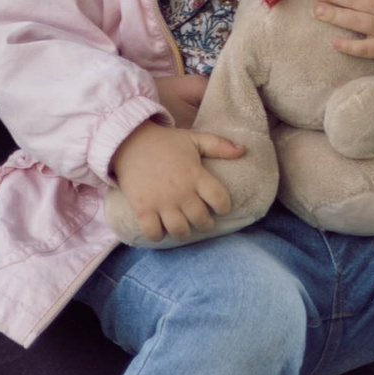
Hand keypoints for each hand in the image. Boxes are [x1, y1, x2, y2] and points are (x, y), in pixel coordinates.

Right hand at [110, 117, 248, 239]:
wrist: (129, 141)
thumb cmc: (165, 142)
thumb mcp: (194, 139)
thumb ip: (219, 145)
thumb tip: (244, 150)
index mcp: (196, 175)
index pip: (220, 199)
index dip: (224, 207)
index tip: (220, 207)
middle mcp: (181, 191)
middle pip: (201, 220)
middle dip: (205, 223)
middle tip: (202, 220)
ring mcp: (161, 202)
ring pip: (180, 231)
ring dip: (184, 232)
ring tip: (184, 227)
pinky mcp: (143, 208)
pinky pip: (154, 233)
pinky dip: (159, 235)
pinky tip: (161, 228)